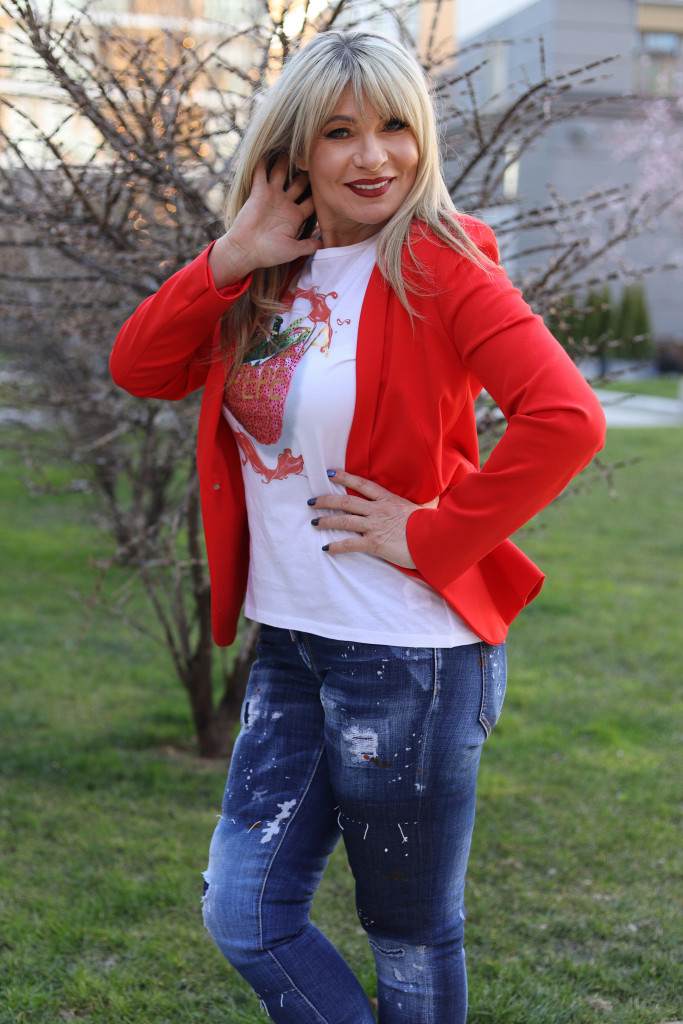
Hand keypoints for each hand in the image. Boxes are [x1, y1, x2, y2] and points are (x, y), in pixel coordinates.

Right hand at [209, 155, 320, 287]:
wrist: (245, 250)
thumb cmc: (269, 253)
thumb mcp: (293, 250)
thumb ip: (309, 245)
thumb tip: (325, 245)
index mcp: (295, 216)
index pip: (312, 201)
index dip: (320, 192)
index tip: (330, 180)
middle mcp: (285, 203)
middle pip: (300, 183)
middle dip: (307, 172)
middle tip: (317, 156)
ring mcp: (272, 195)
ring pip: (282, 173)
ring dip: (287, 161)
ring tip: (296, 145)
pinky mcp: (258, 191)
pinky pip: (261, 172)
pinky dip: (263, 161)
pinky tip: (269, 147)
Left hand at [308, 469, 438, 569]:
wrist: (434, 539)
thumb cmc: (431, 523)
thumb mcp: (426, 505)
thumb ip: (423, 499)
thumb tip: (435, 493)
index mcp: (387, 499)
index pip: (362, 484)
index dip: (344, 478)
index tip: (330, 473)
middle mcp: (378, 510)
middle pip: (346, 502)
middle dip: (326, 500)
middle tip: (311, 502)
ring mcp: (375, 526)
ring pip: (345, 520)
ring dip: (326, 521)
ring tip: (314, 522)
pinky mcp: (375, 543)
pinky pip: (351, 544)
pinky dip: (337, 546)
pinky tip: (326, 548)